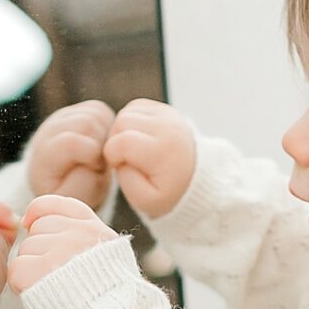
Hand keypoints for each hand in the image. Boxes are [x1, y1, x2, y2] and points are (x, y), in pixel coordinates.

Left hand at [9, 194, 119, 292]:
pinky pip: (17, 269)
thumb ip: (79, 235)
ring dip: (31, 268)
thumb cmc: (104, 300)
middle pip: (38, 229)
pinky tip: (39, 295)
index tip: (32, 225)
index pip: (56, 204)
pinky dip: (22, 285)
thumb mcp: (105, 258)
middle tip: (54, 276)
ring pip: (26, 249)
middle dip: (39, 249)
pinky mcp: (39, 271)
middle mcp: (79, 236)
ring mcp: (59, 252)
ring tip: (51, 288)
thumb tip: (29, 221)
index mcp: (96, 230)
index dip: (39, 214)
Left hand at [26, 100, 114, 205]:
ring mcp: (62, 116)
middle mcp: (50, 129)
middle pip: (86, 122)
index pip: (71, 142)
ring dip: (106, 135)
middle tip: (102, 162)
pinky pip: (100, 110)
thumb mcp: (74, 200)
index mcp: (44, 154)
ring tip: (102, 154)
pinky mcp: (77, 110)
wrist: (62, 181)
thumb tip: (95, 155)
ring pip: (95, 113)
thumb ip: (83, 184)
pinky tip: (104, 144)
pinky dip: (108, 126)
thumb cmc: (69, 193)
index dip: (93, 158)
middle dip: (102, 144)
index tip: (96, 171)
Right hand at [103, 99, 195, 219]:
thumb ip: (127, 181)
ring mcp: (167, 115)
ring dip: (122, 131)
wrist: (195, 178)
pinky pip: (135, 108)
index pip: (122, 142)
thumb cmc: (169, 192)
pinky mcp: (164, 109)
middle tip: (125, 158)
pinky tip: (138, 138)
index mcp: (163, 150)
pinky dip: (131, 121)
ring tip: (132, 149)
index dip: (112, 155)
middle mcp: (168, 127)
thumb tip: (120, 156)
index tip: (120, 166)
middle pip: (121, 122)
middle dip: (115, 141)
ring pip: (126, 113)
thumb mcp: (147, 201)